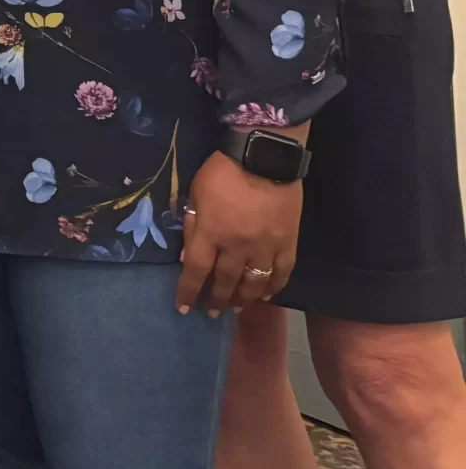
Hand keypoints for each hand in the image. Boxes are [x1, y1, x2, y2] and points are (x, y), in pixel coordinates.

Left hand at [177, 150, 301, 315]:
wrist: (265, 157)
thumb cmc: (223, 172)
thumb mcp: (195, 193)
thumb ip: (192, 225)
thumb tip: (186, 256)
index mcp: (211, 232)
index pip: (195, 271)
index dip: (187, 292)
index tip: (182, 308)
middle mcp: (237, 246)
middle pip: (225, 282)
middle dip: (216, 300)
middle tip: (211, 311)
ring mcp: (266, 247)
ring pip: (254, 284)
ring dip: (243, 299)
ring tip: (235, 307)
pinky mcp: (288, 244)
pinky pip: (282, 274)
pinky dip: (273, 289)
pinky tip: (265, 296)